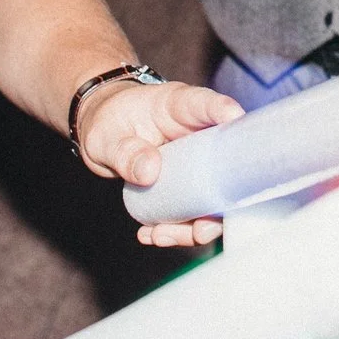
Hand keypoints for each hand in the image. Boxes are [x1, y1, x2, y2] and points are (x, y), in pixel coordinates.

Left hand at [73, 79, 244, 247]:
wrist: (108, 134)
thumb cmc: (109, 122)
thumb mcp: (104, 136)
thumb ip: (124, 151)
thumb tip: (150, 171)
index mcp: (179, 106)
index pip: (204, 103)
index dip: (222, 109)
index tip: (233, 117)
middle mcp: (198, 132)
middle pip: (224, 161)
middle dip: (220, 201)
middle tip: (200, 230)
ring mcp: (199, 160)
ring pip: (213, 194)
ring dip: (196, 224)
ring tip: (162, 236)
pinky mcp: (192, 184)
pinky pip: (196, 210)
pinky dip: (179, 229)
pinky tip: (154, 234)